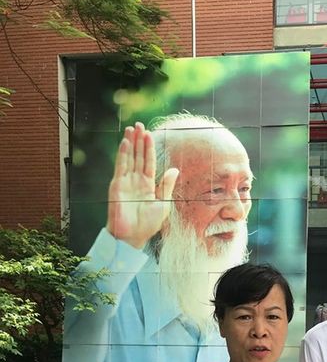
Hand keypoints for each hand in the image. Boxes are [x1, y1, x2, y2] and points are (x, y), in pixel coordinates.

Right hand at [107, 121, 178, 249]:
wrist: (132, 237)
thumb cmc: (148, 225)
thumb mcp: (163, 204)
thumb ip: (167, 186)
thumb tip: (174, 169)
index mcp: (147, 185)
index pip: (148, 162)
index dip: (149, 148)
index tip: (149, 134)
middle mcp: (136, 181)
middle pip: (138, 157)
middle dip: (139, 141)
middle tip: (139, 124)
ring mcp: (126, 182)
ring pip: (129, 158)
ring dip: (130, 143)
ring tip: (132, 128)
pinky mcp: (117, 185)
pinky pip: (120, 167)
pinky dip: (123, 154)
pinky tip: (125, 142)